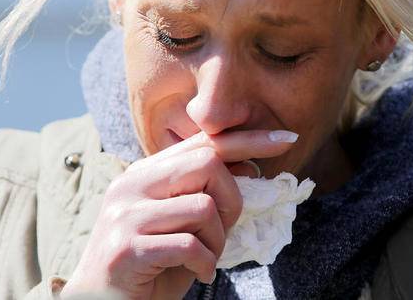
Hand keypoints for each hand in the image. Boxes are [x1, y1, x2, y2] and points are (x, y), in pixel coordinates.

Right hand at [61, 129, 296, 299]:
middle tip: (223, 230)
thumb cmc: (149, 265)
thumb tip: (249, 165)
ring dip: (217, 240)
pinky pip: (190, 245)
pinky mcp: (125, 248)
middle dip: (231, 199)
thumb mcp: (181, 222)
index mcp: (145, 173)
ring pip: (203, 206)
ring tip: (204, 258)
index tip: (287, 137)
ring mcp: (125, 214)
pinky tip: (198, 274)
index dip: (249, 139)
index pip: (204, 142)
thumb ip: (204, 192)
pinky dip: (206, 263)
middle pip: (208, 164)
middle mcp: (131, 184)